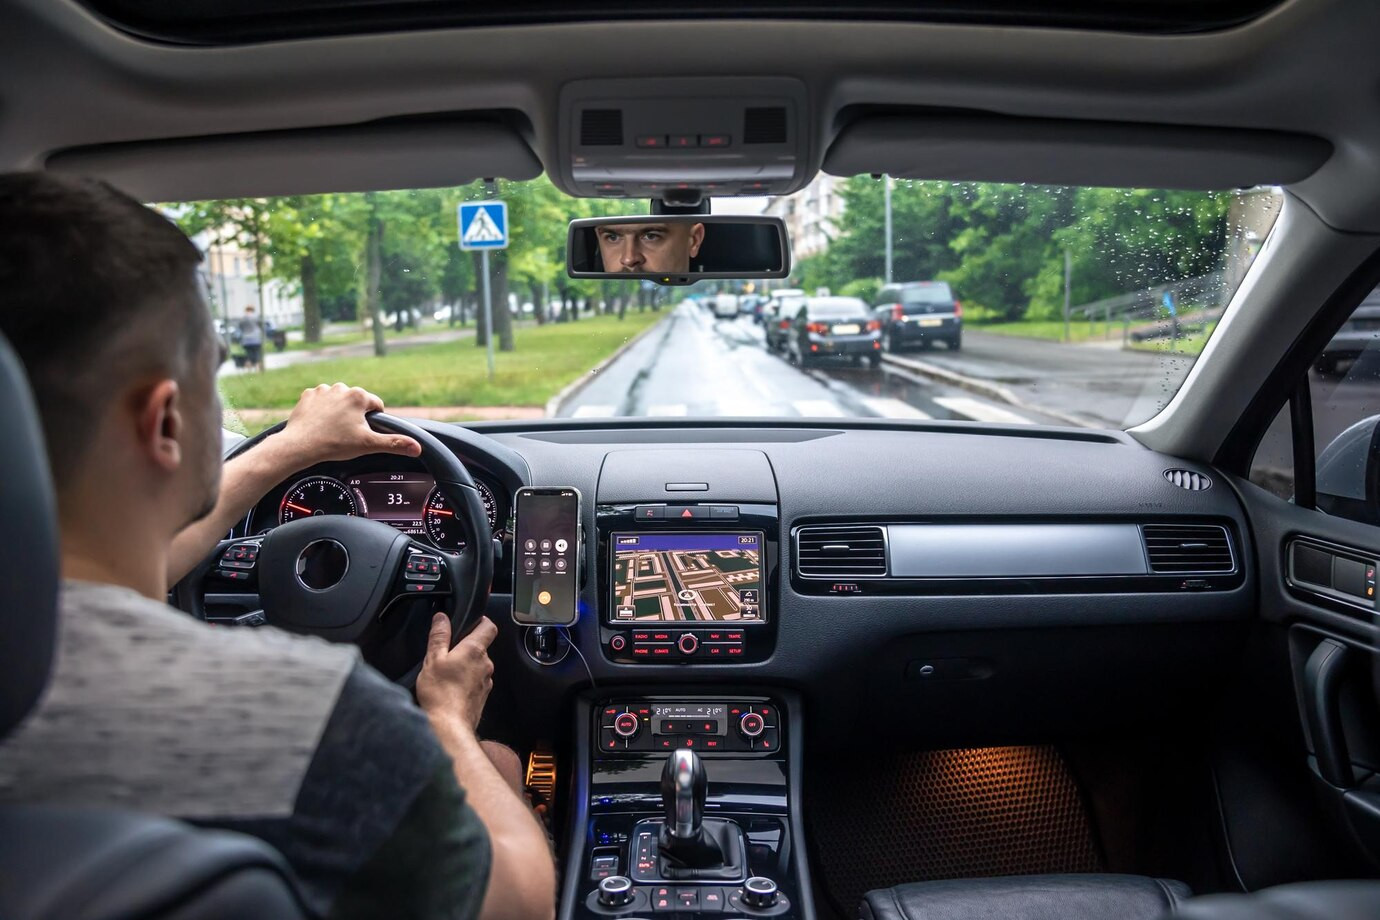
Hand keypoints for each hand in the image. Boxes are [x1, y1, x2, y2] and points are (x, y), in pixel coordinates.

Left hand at [273, 383, 420, 466]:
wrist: (299, 446)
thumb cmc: (333, 444)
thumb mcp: (368, 445)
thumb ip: (394, 443)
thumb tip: (417, 447)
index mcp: (359, 396)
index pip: (377, 406)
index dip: (374, 421)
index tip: (364, 433)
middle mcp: (342, 388)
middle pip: (357, 403)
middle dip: (355, 417)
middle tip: (347, 435)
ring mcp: (323, 390)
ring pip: (339, 401)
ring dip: (339, 412)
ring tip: (333, 430)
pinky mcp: (308, 396)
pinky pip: (321, 402)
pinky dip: (322, 411)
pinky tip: (320, 424)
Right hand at [417, 614, 497, 730]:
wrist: (449, 726)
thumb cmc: (440, 694)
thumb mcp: (433, 659)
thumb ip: (439, 636)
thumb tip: (442, 618)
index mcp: (474, 650)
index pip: (489, 627)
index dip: (481, 621)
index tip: (471, 621)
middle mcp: (485, 664)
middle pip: (481, 646)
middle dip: (467, 646)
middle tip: (448, 651)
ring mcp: (486, 681)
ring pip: (478, 665)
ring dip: (466, 665)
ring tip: (447, 672)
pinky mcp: (483, 695)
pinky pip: (477, 680)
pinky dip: (467, 680)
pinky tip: (451, 687)